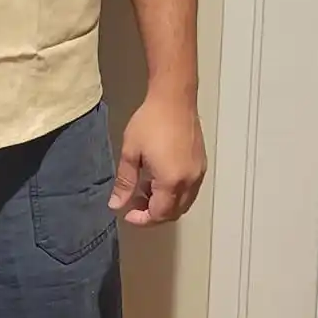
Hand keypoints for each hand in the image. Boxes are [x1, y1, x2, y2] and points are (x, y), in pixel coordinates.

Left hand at [108, 91, 206, 227]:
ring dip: (165, 204)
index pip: (159, 214)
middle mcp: (189, 181)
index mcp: (171, 181)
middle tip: (134, 203)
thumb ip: (125, 183)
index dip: (142, 219)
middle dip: (153, 214)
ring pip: (183, 202)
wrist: (174, 98)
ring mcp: (198, 173)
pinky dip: (175, 193)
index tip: (127, 214)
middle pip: (173, 212)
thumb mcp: (131, 153)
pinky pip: (190, 190)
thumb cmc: (150, 122)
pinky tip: (159, 179)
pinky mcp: (201, 164)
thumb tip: (116, 205)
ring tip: (144, 189)